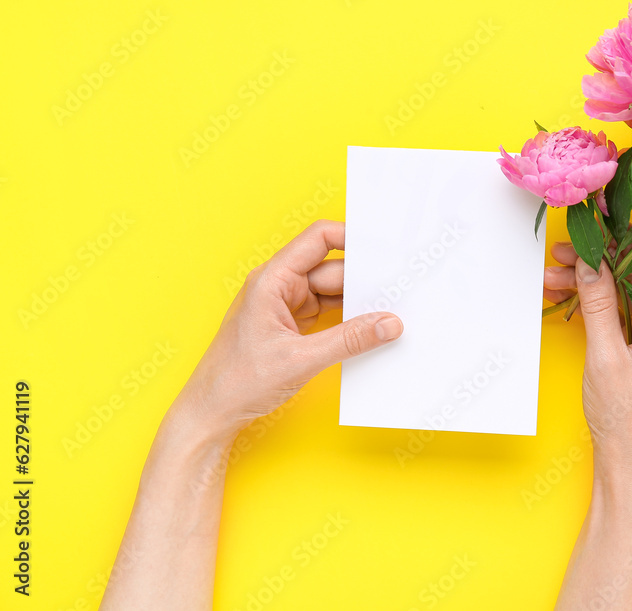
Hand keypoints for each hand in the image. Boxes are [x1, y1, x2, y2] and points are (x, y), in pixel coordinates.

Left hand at [172, 220, 403, 441]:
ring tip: (388, 313)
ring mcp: (286, 305)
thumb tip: (389, 324)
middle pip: (333, 268)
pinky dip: (348, 320)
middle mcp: (279, 286)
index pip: (318, 240)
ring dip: (358, 302)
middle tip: (398, 291)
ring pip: (333, 292)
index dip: (352, 239)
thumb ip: (349, 340)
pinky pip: (328, 312)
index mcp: (272, 280)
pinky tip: (368, 329)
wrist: (212, 413)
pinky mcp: (292, 325)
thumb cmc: (237, 382)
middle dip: (364, 279)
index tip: (384, 250)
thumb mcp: (300, 360)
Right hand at [549, 242, 631, 609]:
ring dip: (590, 287)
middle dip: (598, 268)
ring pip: (625, 298)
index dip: (621, 251)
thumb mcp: (606, 358)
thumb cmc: (624, 421)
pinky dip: (594, 307)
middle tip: (561, 256)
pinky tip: (566, 296)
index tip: (591, 235)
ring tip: (552, 278)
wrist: (624, 467)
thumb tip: (591, 262)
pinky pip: (620, 317)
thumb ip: (599, 306)